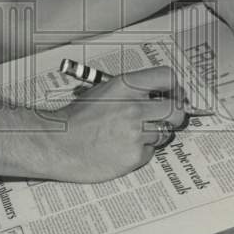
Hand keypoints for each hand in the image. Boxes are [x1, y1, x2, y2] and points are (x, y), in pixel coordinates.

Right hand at [52, 67, 189, 182]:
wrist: (57, 143)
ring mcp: (136, 133)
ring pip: (164, 133)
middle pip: (176, 109)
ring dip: (154, 134)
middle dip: (172, 114)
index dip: (174, 86)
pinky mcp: (134, 155)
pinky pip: (150, 152)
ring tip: (130, 133)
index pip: (167, 77)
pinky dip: (140, 151)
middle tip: (165, 117)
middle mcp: (134, 107)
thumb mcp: (104, 90)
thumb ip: (132, 90)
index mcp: (126, 85)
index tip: (174, 94)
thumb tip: (158, 94)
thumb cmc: (77, 118)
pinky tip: (121, 147)